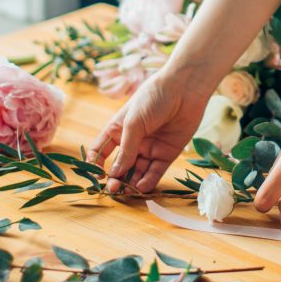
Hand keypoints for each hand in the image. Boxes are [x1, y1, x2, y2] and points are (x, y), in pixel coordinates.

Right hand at [88, 73, 209, 194]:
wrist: (185, 89)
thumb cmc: (153, 98)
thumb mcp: (134, 123)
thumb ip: (126, 149)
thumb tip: (115, 173)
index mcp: (118, 130)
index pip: (101, 151)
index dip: (95, 164)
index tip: (96, 175)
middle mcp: (133, 141)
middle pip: (120, 165)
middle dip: (116, 178)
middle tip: (113, 189)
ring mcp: (150, 148)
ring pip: (138, 171)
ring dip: (131, 183)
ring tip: (126, 192)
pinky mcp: (167, 153)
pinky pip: (155, 171)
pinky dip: (148, 181)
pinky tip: (141, 187)